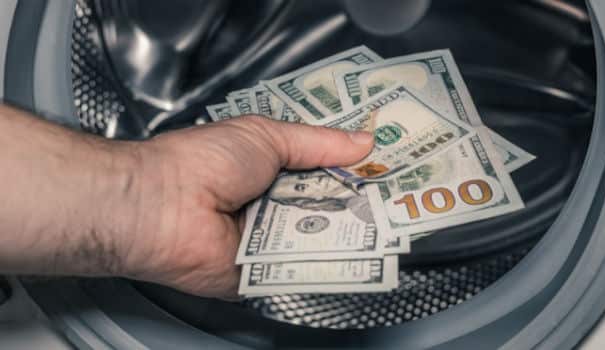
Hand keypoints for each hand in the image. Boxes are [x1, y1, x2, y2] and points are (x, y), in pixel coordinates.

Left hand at [120, 116, 372, 298]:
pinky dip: (323, 262)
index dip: (353, 168)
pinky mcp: (264, 272)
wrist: (163, 207)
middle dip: (358, 201)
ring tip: (382, 220)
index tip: (386, 166)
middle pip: (327, 205)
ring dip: (345, 231)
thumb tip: (362, 141)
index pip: (322, 169)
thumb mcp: (266, 135)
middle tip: (395, 196)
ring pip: (319, 238)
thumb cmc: (201, 162)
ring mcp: (268, 239)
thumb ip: (318, 142)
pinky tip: (352, 252)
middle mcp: (271, 203)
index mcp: (270, 167)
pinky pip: (301, 268)